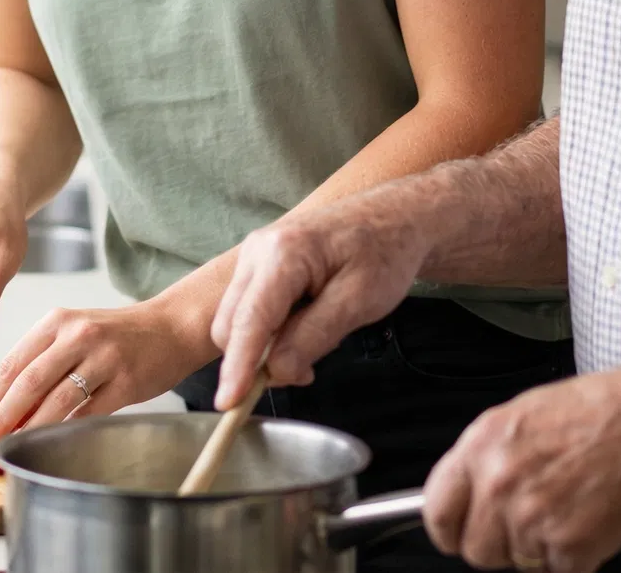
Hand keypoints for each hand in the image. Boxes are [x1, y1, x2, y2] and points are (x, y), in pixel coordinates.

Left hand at [0, 295, 208, 448]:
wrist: (172, 326)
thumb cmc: (118, 334)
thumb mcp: (76, 331)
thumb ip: (44, 360)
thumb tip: (6, 406)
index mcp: (58, 322)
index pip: (12, 362)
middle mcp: (78, 335)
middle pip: (28, 381)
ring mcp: (103, 358)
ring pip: (56, 399)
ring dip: (27, 427)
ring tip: (8, 445)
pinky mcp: (126, 381)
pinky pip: (89, 412)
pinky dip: (65, 429)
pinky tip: (49, 443)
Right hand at [209, 184, 430, 407]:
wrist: (392, 218)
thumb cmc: (383, 253)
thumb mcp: (359, 302)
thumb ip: (314, 337)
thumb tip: (274, 372)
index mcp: (282, 253)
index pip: (250, 321)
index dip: (237, 367)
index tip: (227, 403)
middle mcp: (257, 251)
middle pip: (232, 324)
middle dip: (256, 360)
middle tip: (307, 372)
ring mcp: (254, 256)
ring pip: (236, 320)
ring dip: (264, 347)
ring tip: (314, 342)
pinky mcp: (258, 265)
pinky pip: (248, 310)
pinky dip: (268, 332)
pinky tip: (303, 328)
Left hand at [423, 360, 620, 572]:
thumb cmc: (600, 411)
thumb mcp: (522, 415)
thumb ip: (487, 457)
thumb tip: (468, 489)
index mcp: (482, 447)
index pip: (436, 512)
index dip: (449, 527)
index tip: (459, 530)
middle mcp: (500, 485)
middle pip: (476, 549)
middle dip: (499, 542)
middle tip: (528, 520)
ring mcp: (533, 521)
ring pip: (517, 563)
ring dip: (538, 549)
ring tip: (567, 509)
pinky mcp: (570, 550)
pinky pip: (557, 571)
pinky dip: (574, 557)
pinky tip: (588, 520)